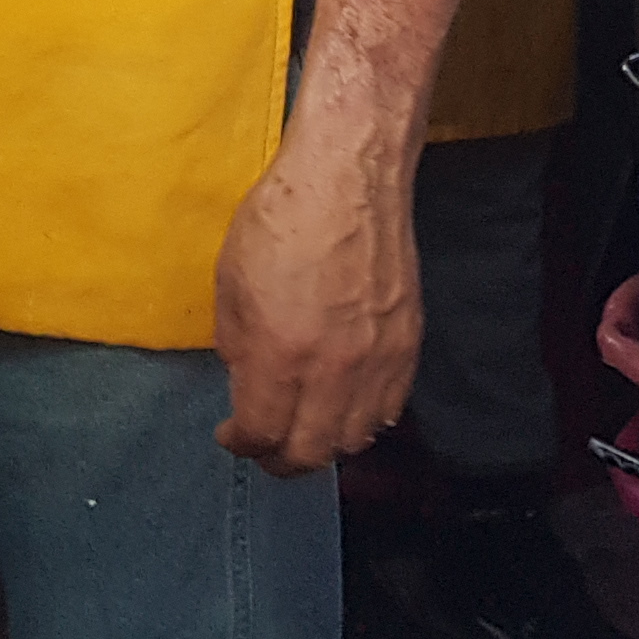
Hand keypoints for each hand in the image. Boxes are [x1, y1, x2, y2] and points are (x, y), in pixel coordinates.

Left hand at [212, 134, 420, 477]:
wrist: (349, 179)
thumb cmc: (282, 218)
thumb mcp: (231, 282)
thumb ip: (236, 345)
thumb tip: (245, 383)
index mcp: (282, 352)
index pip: (262, 432)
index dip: (241, 444)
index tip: (231, 435)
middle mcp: (335, 368)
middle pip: (311, 453)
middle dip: (279, 459)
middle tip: (262, 446)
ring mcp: (378, 361)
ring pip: (355, 440)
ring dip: (324, 444)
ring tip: (302, 429)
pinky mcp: (408, 346)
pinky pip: (389, 410)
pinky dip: (364, 421)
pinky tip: (343, 407)